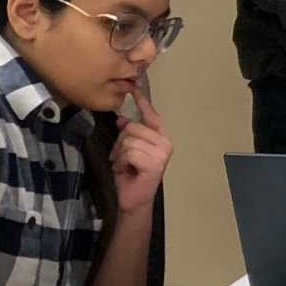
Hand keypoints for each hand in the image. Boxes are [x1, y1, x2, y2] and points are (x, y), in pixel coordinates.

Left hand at [108, 85, 172, 216]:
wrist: (134, 199)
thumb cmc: (132, 174)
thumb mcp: (127, 149)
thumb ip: (128, 134)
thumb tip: (122, 118)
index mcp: (161, 137)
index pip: (151, 114)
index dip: (141, 101)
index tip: (133, 86)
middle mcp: (165, 142)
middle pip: (133, 127)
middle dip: (121, 142)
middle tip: (121, 157)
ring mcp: (162, 153)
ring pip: (129, 140)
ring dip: (120, 154)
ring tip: (124, 165)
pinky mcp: (155, 163)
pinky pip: (129, 152)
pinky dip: (122, 162)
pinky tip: (127, 170)